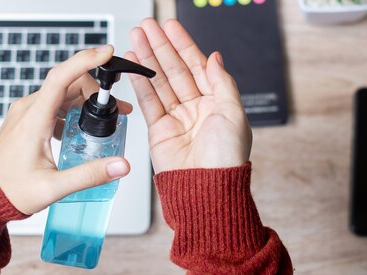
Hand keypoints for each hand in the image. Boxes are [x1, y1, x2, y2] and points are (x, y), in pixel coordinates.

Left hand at [0, 46, 131, 214]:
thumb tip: (120, 165)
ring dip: (86, 100)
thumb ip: (90, 175)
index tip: (106, 53)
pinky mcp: (28, 118)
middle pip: (68, 83)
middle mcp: (28, 109)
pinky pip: (54, 103)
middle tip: (116, 110)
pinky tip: (81, 129)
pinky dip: (73, 108)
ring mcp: (27, 112)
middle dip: (96, 91)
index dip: (85, 61)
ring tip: (104, 121)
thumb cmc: (11, 190)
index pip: (61, 77)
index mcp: (34, 119)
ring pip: (63, 92)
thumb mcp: (54, 187)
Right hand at [126, 19, 251, 172]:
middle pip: (176, 70)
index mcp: (218, 102)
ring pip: (159, 81)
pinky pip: (149, 100)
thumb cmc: (227, 158)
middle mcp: (197, 108)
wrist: (207, 189)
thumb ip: (222, 82)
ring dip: (147, 59)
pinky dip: (140, 82)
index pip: (198, 66)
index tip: (171, 27)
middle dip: (160, 46)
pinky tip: (133, 65)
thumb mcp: (233, 114)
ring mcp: (177, 118)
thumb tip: (215, 57)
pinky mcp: (159, 130)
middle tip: (147, 26)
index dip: (184, 45)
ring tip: (135, 38)